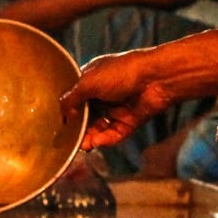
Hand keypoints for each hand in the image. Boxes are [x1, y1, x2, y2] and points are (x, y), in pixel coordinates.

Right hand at [59, 50, 179, 151]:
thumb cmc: (122, 72)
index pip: (75, 97)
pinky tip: (97, 142)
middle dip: (79, 128)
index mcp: (93, 78)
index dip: (68, 110)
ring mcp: (117, 108)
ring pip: (99, 128)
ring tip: (83, 145)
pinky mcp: (130, 121)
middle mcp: (104, 93)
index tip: (60, 124)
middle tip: (71, 140)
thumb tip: (63, 116)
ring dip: (90, 137)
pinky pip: (114, 134)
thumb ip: (72, 98)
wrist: (157, 78)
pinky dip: (105, 139)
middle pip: (87, 115)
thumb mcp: (89, 82)